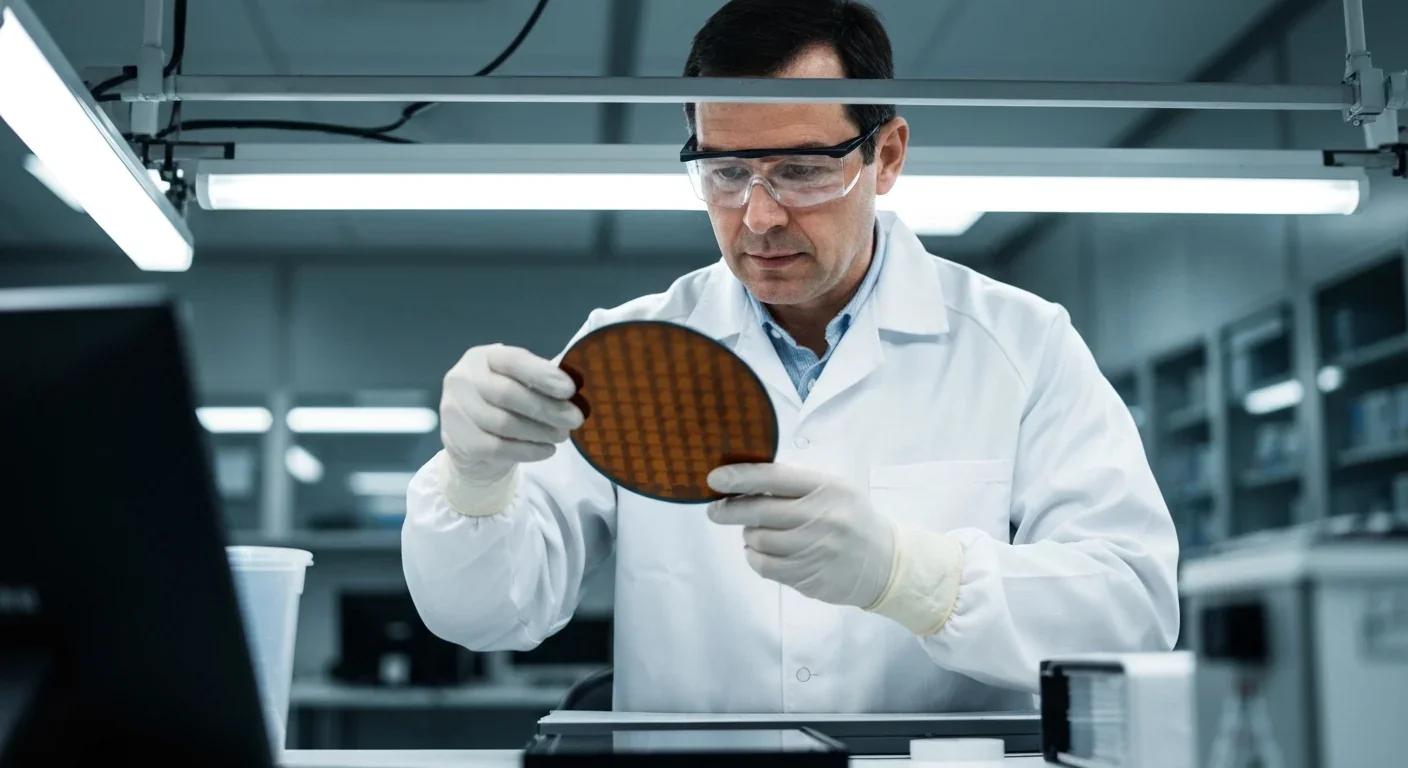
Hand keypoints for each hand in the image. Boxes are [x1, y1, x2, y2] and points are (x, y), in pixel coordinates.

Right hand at [440, 344, 583, 482]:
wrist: (469, 439)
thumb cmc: (501, 403)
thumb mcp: (516, 382)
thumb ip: (539, 379)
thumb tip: (574, 387)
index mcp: (482, 357)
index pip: (514, 361)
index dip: (543, 374)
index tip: (569, 390)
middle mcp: (463, 379)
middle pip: (508, 394)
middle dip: (547, 408)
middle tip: (574, 419)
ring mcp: (456, 410)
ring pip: (504, 424)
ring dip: (540, 431)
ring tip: (562, 436)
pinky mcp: (459, 440)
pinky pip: (498, 448)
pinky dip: (527, 451)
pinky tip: (547, 450)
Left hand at [706, 464, 895, 608]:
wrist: (886, 563)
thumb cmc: (851, 520)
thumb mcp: (833, 490)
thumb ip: (795, 485)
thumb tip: (744, 483)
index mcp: (826, 488)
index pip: (774, 478)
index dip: (740, 478)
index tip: (715, 478)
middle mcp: (821, 517)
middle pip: (759, 511)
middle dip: (729, 510)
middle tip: (715, 511)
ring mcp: (815, 549)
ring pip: (758, 540)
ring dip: (749, 536)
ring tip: (757, 533)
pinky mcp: (809, 576)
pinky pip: (765, 566)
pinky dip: (755, 558)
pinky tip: (761, 552)